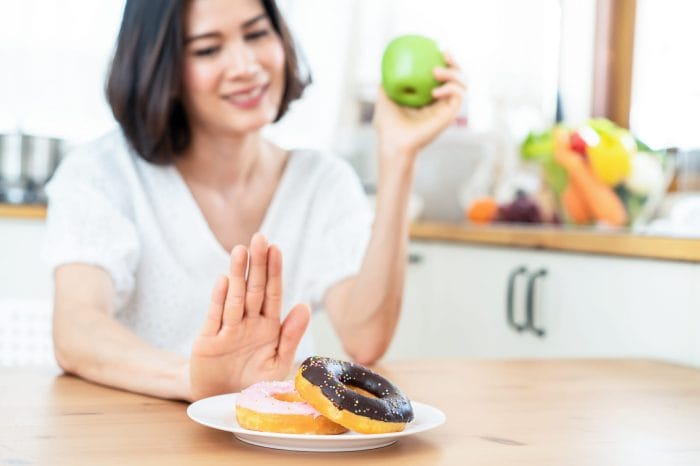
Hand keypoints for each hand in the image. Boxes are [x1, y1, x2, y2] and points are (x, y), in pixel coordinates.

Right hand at [189, 233, 309, 399]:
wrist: (221, 402)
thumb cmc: (252, 381)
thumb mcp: (277, 362)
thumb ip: (291, 335)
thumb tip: (305, 305)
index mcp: (268, 326)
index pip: (273, 294)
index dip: (275, 272)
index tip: (276, 249)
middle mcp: (248, 323)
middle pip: (254, 289)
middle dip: (258, 264)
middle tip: (260, 237)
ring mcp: (227, 330)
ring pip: (234, 298)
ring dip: (237, 275)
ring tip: (241, 251)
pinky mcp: (207, 341)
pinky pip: (215, 318)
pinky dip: (219, 299)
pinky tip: (224, 280)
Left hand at [373, 52, 465, 159]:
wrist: (393, 141)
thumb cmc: (387, 123)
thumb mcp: (385, 96)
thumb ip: (388, 81)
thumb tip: (388, 65)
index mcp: (428, 97)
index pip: (442, 75)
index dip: (445, 61)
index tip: (436, 48)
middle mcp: (440, 102)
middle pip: (457, 77)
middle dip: (455, 62)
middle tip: (444, 52)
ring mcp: (446, 108)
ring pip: (462, 84)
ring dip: (454, 73)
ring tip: (436, 71)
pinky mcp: (450, 115)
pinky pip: (458, 96)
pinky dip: (450, 88)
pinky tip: (434, 91)